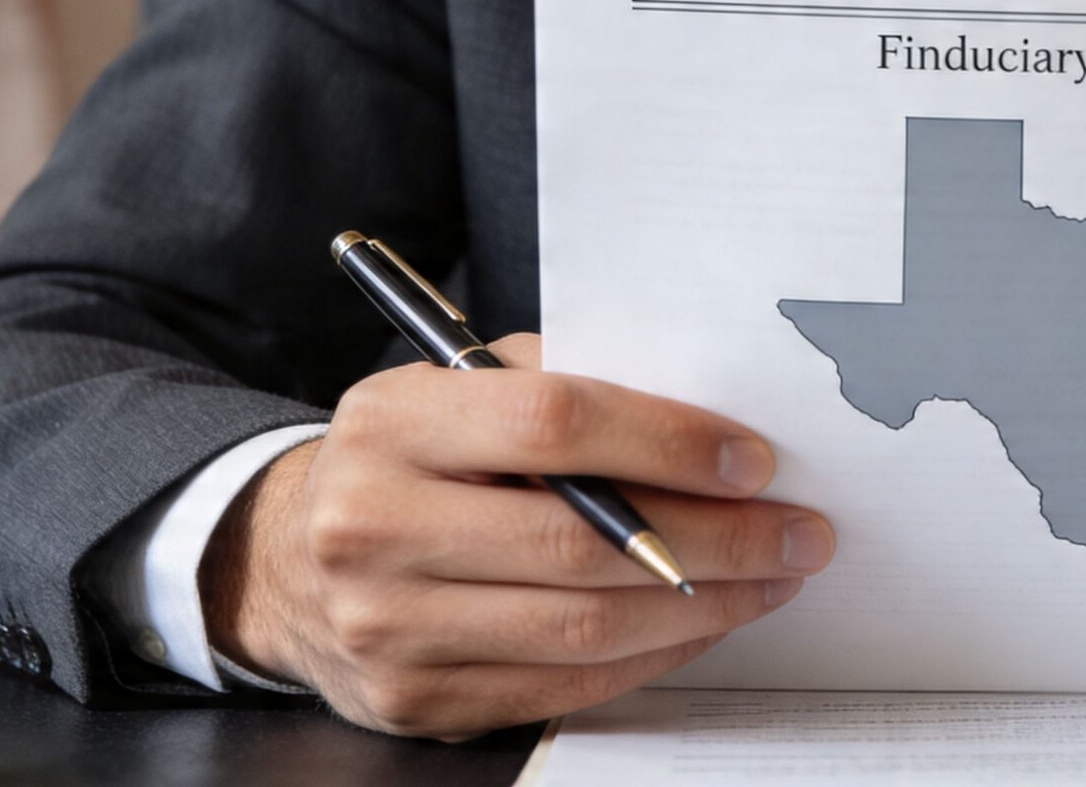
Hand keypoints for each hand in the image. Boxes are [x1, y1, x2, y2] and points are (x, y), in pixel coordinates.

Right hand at [201, 334, 833, 738]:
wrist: (285, 561)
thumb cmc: (409, 458)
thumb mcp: (457, 388)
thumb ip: (559, 383)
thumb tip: (705, 409)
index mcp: (392, 423)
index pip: (553, 424)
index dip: (666, 441)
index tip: (752, 458)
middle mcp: (375, 527)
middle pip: (581, 541)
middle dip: (716, 538)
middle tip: (800, 531)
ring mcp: (388, 627)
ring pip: (580, 628)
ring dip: (703, 607)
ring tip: (772, 577)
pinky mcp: (414, 701)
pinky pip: (562, 688)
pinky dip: (652, 657)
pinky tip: (706, 623)